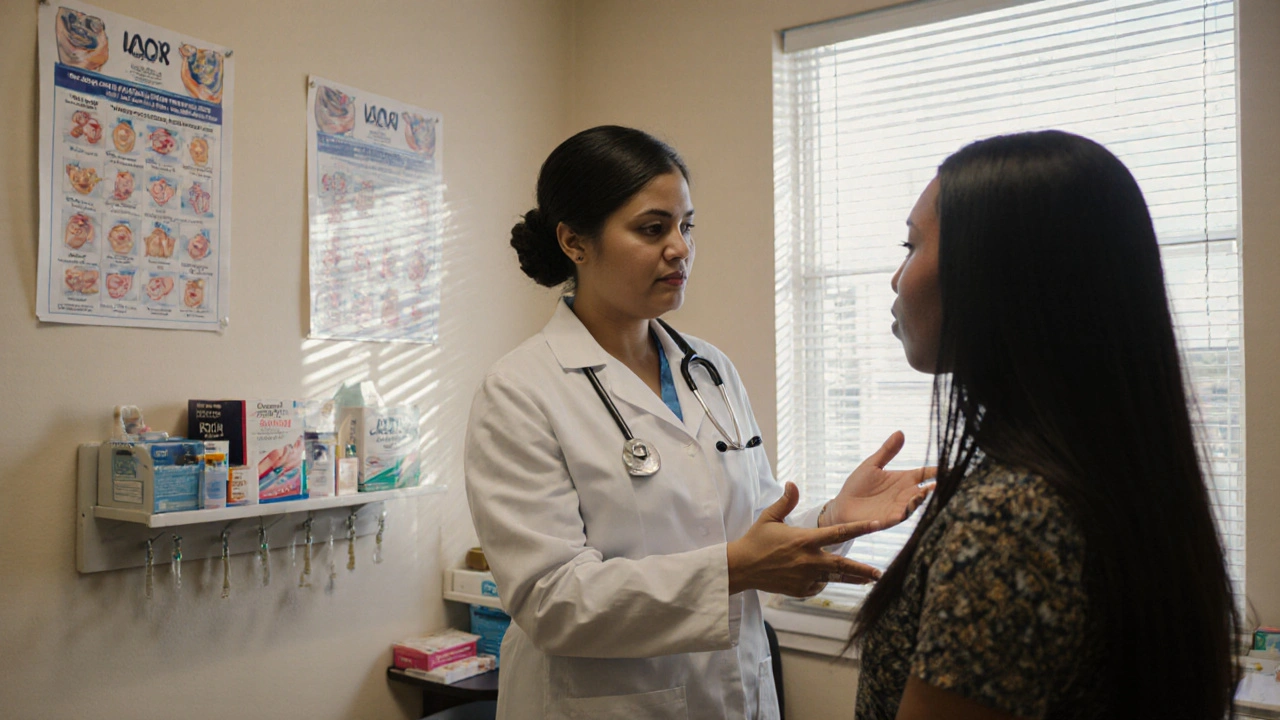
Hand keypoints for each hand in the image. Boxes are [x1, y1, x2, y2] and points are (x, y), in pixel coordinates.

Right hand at [728, 483, 883, 597]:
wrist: (741, 567)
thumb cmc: (756, 540)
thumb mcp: (769, 518)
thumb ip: (785, 502)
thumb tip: (793, 483)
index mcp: (804, 539)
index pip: (839, 532)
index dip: (860, 528)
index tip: (877, 525)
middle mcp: (808, 560)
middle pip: (843, 565)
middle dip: (863, 570)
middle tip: (880, 573)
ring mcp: (805, 577)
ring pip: (835, 578)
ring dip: (853, 579)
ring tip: (868, 580)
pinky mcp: (800, 590)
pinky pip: (818, 585)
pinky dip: (822, 580)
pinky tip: (820, 576)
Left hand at [825, 431, 934, 528]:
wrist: (842, 505)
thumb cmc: (858, 485)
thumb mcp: (872, 464)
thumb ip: (887, 451)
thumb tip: (900, 432)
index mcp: (904, 479)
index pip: (926, 473)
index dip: (940, 471)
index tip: (954, 467)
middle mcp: (906, 494)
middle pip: (927, 490)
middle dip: (938, 487)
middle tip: (944, 482)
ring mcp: (899, 507)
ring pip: (917, 504)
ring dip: (921, 499)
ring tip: (923, 492)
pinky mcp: (889, 519)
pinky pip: (901, 516)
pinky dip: (906, 512)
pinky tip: (907, 506)